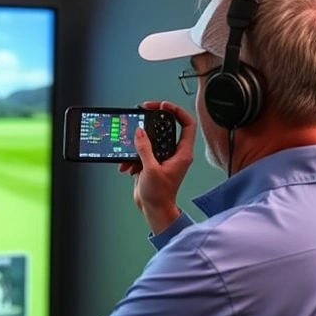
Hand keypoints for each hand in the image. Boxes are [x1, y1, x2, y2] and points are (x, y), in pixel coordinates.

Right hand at [117, 101, 196, 233]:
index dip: (177, 111)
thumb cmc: (160, 195)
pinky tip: (128, 166)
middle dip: (151, 123)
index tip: (163, 105)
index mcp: (182, 154)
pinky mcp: (152, 163)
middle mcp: (175, 154)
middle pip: (166, 128)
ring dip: (137, 146)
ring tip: (130, 154)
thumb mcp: (151, 169)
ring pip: (150, 141)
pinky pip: (142, 152)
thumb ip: (145, 148)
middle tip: (142, 113)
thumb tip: (140, 132)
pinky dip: (132, 158)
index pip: (187, 124)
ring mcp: (163, 158)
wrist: (153, 210)